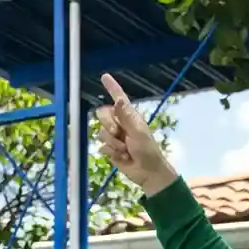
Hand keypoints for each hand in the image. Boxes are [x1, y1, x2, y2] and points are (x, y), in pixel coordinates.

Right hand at [95, 73, 177, 196]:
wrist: (147, 172)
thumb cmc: (148, 150)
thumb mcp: (138, 132)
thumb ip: (126, 117)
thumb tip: (119, 99)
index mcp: (129, 116)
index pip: (119, 98)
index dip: (112, 87)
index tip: (104, 76)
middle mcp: (120, 123)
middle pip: (102, 114)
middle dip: (108, 124)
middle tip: (119, 133)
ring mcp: (114, 136)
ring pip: (101, 132)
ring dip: (113, 143)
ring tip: (125, 150)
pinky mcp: (110, 149)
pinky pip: (101, 146)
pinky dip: (111, 152)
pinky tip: (122, 157)